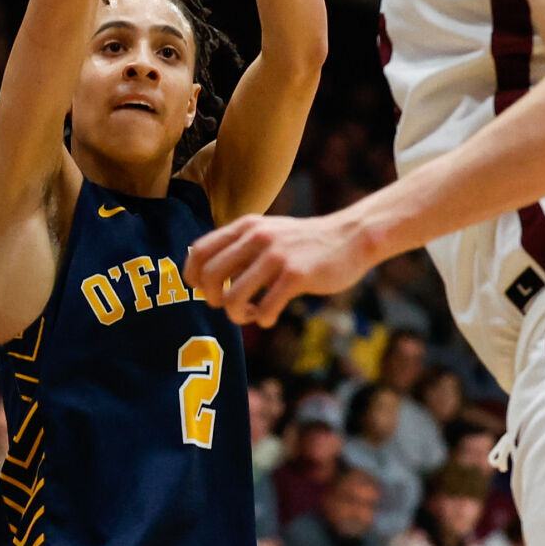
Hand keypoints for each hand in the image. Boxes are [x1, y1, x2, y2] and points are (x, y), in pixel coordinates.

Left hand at [183, 208, 371, 327]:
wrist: (351, 237)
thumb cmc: (304, 241)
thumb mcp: (269, 231)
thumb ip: (240, 245)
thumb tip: (204, 273)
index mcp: (247, 226)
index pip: (199, 251)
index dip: (193, 277)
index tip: (206, 290)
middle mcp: (257, 237)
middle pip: (209, 277)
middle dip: (213, 299)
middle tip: (229, 304)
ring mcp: (277, 256)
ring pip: (233, 298)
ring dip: (237, 315)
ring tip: (252, 313)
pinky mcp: (296, 275)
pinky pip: (264, 309)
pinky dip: (262, 320)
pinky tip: (270, 315)